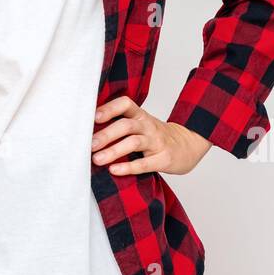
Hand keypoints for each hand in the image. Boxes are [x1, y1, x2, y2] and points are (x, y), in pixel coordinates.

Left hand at [91, 96, 210, 175]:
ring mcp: (156, 142)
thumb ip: (119, 124)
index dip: (110, 108)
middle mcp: (147, 125)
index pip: (125, 104)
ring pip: (134, 143)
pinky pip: (145, 163)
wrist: (187, 146)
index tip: (93, 117)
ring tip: (97, 159)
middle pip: (126, 125)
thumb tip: (86, 131)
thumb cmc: (154, 137)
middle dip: (106, 134)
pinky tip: (114, 170)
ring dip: (113, 151)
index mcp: (140, 115)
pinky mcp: (163, 159)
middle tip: (88, 145)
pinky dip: (129, 167)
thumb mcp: (140, 125)